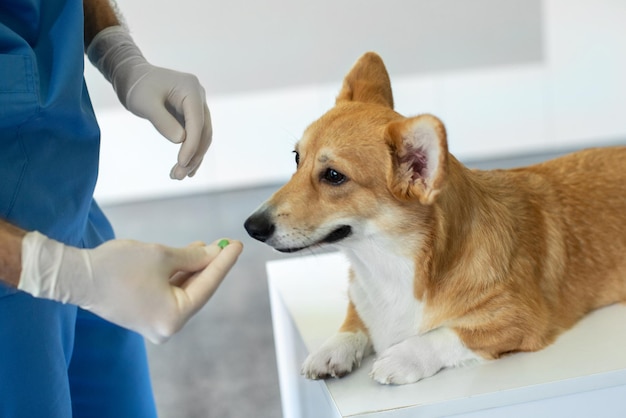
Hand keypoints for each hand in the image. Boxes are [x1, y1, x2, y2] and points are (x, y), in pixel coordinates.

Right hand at [19, 232, 242, 343]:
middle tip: (226, 244)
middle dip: (210, 265)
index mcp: (173, 318)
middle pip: (197, 290)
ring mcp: (154, 323)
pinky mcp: (145, 314)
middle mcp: (166, 327)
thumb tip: (214, 253)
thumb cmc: (118, 267)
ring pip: (183, 290)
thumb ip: (193, 257)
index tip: (237, 245)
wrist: (76, 276)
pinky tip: (189, 256)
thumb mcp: (163, 257)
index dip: (223, 263)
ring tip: (208, 246)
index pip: (207, 285)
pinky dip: (179, 275)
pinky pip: (170, 292)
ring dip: (195, 268)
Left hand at [87, 26, 211, 179]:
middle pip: (203, 131)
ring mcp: (196, 106)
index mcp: (191, 90)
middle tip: (179, 175)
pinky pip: (194, 135)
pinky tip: (185, 167)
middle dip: (193, 155)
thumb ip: (162, 121)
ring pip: (201, 136)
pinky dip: (190, 151)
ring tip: (179, 176)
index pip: (197, 122)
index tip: (182, 163)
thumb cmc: (137, 87)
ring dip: (192, 157)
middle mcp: (199, 97)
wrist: (132, 76)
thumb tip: (181, 140)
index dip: (192, 144)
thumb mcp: (145, 104)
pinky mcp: (190, 115)